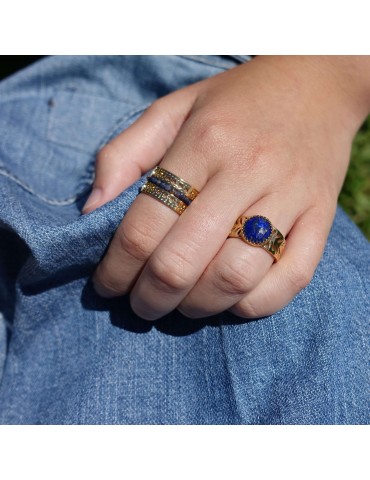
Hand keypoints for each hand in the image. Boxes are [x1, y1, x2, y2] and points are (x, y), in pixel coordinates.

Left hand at [83, 56, 369, 319]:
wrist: (315, 85)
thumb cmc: (235, 102)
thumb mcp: (172, 110)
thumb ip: (124, 155)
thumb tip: (91, 211)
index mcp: (204, 142)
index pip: (144, 225)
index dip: (116, 269)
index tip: (107, 285)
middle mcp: (248, 171)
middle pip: (183, 261)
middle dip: (149, 298)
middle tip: (140, 304)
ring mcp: (290, 198)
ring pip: (233, 278)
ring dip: (196, 307)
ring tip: (180, 305)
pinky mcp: (321, 219)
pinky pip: (288, 281)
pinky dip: (250, 305)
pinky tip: (229, 299)